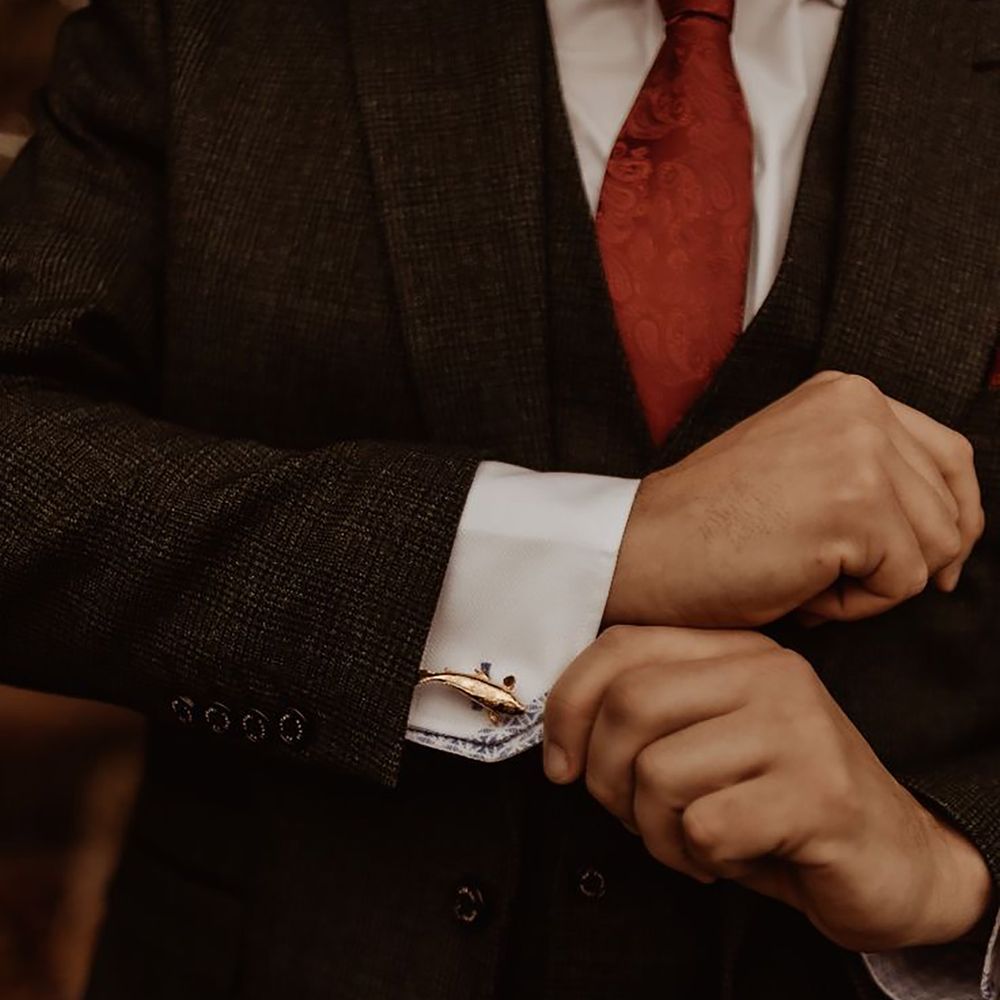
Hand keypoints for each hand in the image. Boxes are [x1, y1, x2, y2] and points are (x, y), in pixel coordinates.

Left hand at [543, 626, 993, 950]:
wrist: (895, 858)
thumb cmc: (780, 800)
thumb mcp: (709, 739)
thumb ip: (650, 717)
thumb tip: (561, 735)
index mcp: (736, 649)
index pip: (620, 645)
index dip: (568, 707)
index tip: (561, 764)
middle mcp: (769, 672)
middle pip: (629, 706)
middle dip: (607, 779)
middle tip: (634, 814)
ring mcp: (798, 728)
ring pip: (659, 773)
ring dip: (656, 830)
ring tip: (694, 839)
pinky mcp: (819, 794)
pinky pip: (704, 828)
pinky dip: (698, 859)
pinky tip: (732, 856)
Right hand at [605, 371, 983, 627]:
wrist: (641, 548)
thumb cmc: (705, 527)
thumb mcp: (798, 467)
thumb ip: (869, 470)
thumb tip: (951, 526)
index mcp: (845, 393)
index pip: (951, 457)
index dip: (953, 519)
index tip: (939, 562)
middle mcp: (860, 408)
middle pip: (951, 509)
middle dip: (905, 562)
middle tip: (834, 577)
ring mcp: (860, 452)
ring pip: (936, 549)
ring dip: (874, 584)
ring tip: (803, 576)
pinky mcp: (856, 505)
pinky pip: (904, 585)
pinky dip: (854, 607)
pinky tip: (796, 586)